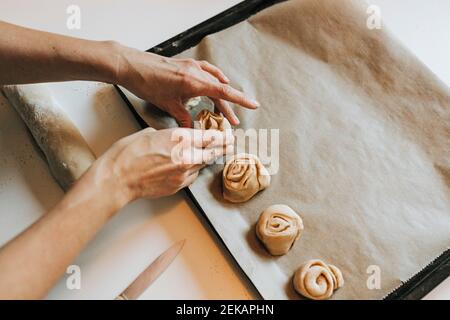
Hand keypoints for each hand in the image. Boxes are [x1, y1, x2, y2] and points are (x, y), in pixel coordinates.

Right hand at [93, 127, 233, 202]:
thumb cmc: (128, 154)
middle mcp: (187, 156)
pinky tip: (186, 167)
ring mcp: (184, 173)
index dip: (221, 135)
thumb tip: (171, 138)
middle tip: (230, 145)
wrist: (118, 179)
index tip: (227, 134)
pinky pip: (192, 176)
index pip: (210, 136)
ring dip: (206, 159)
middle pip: (213, 152)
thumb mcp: (149, 133)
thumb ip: (167, 136)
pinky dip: (192, 170)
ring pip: (203, 164)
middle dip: (223, 148)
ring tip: (210, 154)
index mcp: (180, 138)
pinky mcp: (178, 186)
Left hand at [116, 45, 258, 126]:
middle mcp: (196, 72)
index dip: (240, 100)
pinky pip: (206, 71)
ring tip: (222, 111)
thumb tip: (193, 132)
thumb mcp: (168, 105)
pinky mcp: (185, 65)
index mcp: (195, 82)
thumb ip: (184, 118)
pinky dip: (213, 79)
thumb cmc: (148, 84)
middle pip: (219, 91)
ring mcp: (191, 67)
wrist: (131, 66)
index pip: (224, 92)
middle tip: (232, 122)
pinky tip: (216, 82)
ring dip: (219, 96)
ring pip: (212, 82)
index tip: (254, 105)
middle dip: (227, 107)